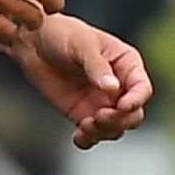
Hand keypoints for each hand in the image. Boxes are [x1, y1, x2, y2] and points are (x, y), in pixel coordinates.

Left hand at [19, 13, 153, 148]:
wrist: (33, 43)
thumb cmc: (62, 34)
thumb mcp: (81, 44)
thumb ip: (97, 66)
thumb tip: (112, 88)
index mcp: (126, 64)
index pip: (142, 88)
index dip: (136, 100)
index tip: (122, 107)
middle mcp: (119, 86)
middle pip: (132, 114)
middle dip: (119, 120)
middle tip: (99, 118)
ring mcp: (101, 102)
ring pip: (115, 128)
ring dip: (104, 132)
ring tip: (85, 126)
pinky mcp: (83, 114)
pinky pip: (92, 134)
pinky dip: (88, 140)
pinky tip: (79, 137)